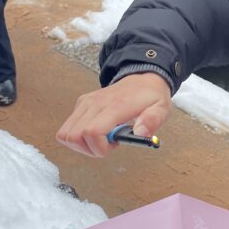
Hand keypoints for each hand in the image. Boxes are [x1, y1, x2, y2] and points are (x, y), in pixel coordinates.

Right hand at [56, 73, 171, 157]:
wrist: (142, 79)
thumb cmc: (150, 96)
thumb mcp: (161, 109)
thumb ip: (152, 121)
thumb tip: (140, 133)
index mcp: (116, 105)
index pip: (91, 132)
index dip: (99, 148)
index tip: (115, 145)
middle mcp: (96, 102)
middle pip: (74, 136)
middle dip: (90, 149)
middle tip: (108, 143)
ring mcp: (86, 102)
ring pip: (66, 133)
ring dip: (82, 144)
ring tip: (102, 138)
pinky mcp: (81, 103)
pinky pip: (69, 127)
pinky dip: (79, 136)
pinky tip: (98, 131)